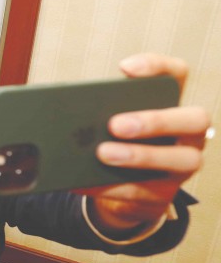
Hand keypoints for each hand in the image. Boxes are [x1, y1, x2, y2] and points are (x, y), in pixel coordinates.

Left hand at [84, 54, 210, 233]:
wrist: (123, 190)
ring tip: (102, 153)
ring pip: (183, 160)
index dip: (158, 67)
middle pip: (195, 119)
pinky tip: (83, 182)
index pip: (178, 75)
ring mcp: (182, 166)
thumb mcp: (108, 125)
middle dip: (155, 121)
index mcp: (172, 106)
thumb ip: (99, 113)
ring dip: (140, 156)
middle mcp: (188, 134)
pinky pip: (144, 192)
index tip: (124, 67)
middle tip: (114, 124)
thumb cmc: (116, 144)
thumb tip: (66, 111)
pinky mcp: (164, 195)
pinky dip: (111, 187)